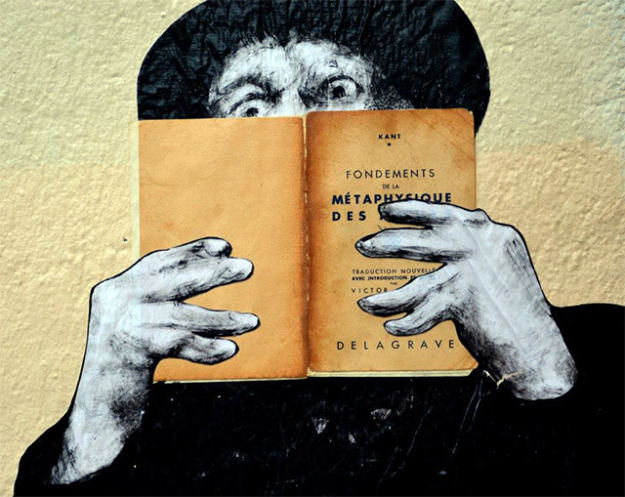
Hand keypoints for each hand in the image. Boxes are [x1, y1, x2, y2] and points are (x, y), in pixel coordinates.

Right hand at [51, 237, 257, 482]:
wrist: (94, 417)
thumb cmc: (125, 370)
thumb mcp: (138, 326)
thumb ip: (162, 300)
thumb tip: (215, 268)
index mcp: (114, 289)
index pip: (159, 262)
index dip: (193, 251)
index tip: (226, 246)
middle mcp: (114, 300)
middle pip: (173, 279)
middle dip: (214, 272)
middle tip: (249, 268)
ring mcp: (121, 325)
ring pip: (184, 315)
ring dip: (224, 319)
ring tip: (254, 322)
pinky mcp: (132, 353)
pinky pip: (181, 344)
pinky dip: (208, 348)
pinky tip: (231, 350)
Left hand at [356, 200, 576, 400]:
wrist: (542, 345)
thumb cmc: (516, 306)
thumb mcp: (500, 264)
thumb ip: (471, 249)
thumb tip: (428, 238)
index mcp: (491, 232)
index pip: (444, 213)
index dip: (410, 210)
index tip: (384, 209)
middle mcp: (480, 246)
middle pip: (422, 241)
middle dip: (388, 244)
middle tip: (362, 246)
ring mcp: (470, 273)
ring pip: (415, 285)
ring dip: (386, 298)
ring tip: (365, 303)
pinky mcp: (462, 302)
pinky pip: (422, 314)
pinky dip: (406, 324)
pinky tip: (391, 327)